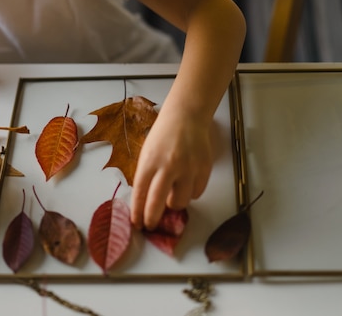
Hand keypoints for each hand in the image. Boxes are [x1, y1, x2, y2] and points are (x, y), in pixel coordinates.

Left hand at [131, 108, 213, 229]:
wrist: (186, 117)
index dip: (138, 212)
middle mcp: (168, 166)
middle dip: (152, 218)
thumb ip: (147, 176)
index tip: (137, 224)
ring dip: (174, 203)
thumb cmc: (163, 135)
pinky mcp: (204, 169)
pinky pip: (197, 193)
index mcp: (149, 161)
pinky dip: (190, 193)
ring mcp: (188, 168)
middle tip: (151, 224)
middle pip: (158, 202)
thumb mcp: (147, 153)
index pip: (141, 193)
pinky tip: (186, 184)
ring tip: (172, 193)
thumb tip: (147, 202)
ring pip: (181, 202)